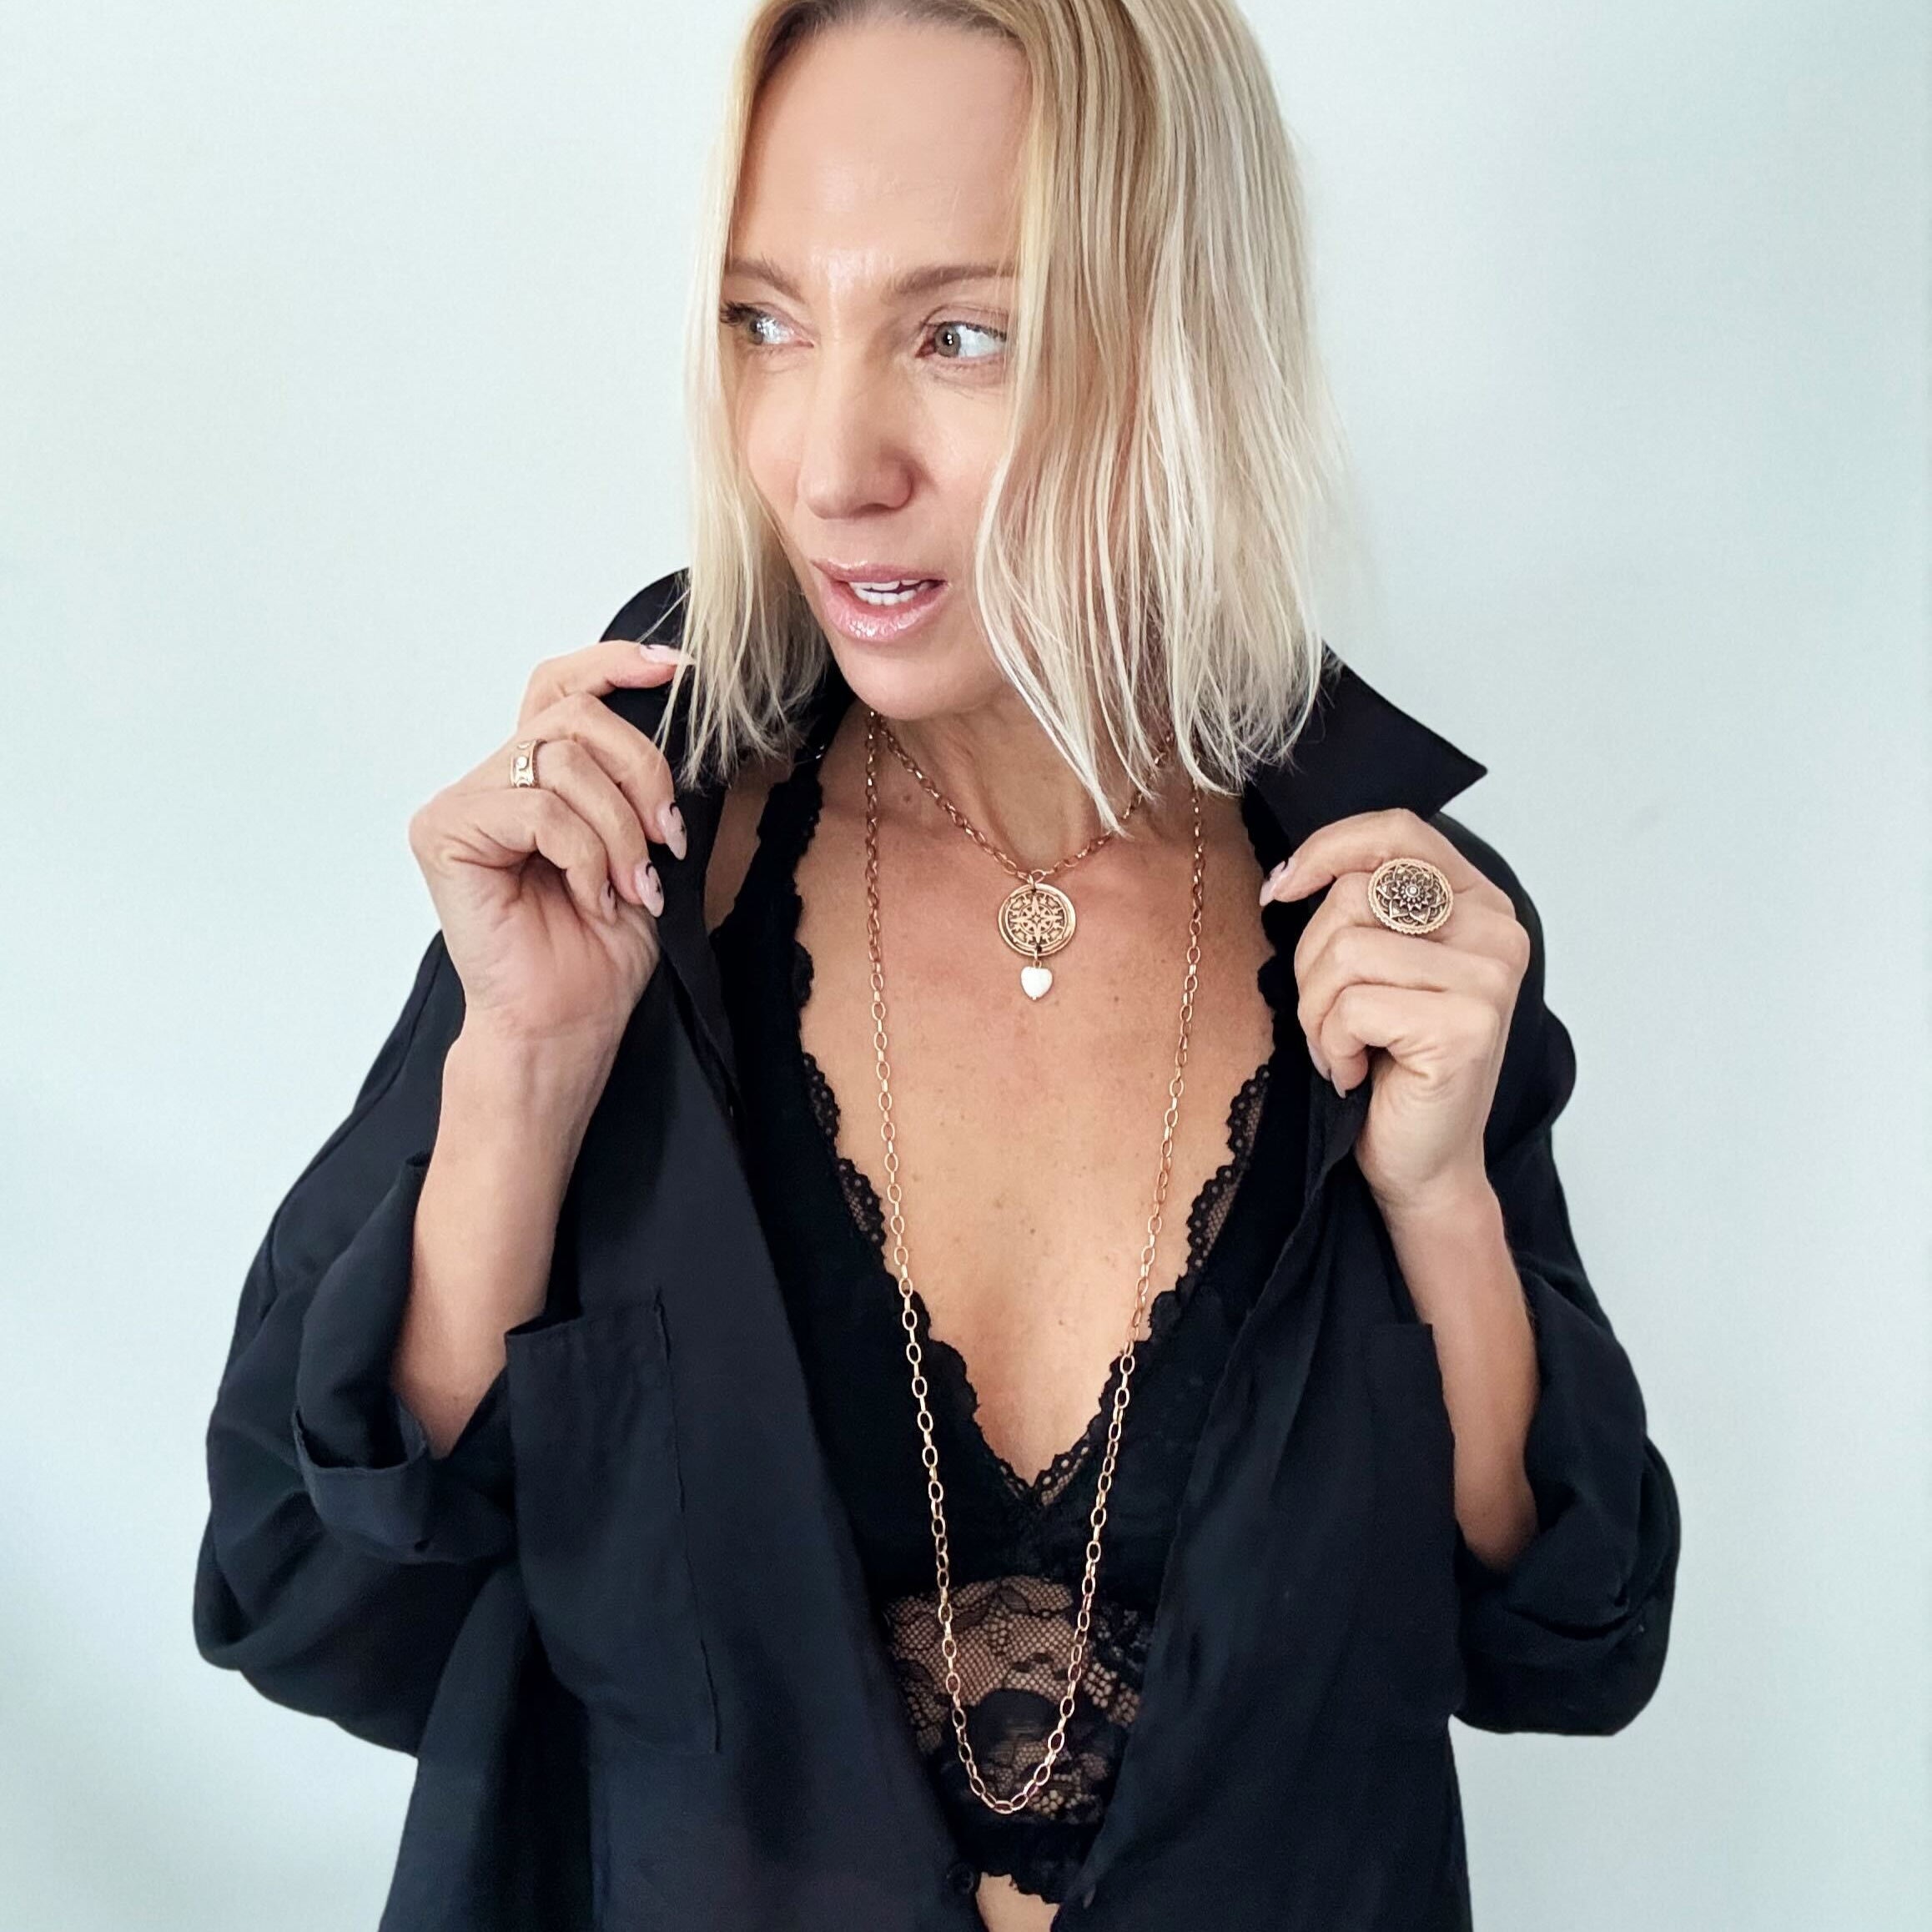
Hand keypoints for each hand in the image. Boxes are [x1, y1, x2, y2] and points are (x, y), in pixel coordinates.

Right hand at [407, 639, 692, 1053]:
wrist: (569, 1023)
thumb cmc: (601, 949)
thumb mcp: (643, 845)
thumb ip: (637, 781)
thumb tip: (677, 713)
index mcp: (535, 778)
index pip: (562, 688)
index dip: (615, 665)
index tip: (677, 670)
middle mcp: (492, 781)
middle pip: (575, 717)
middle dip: (642, 773)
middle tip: (668, 840)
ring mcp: (462, 804)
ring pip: (562, 762)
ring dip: (619, 829)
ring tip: (631, 885)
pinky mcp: (444, 832)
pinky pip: (539, 809)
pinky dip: (584, 855)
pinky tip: (593, 898)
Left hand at [1261, 808, 1530, 1220]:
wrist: (1419, 1162)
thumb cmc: (1386, 1063)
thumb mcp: (1374, 968)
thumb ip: (1359, 909)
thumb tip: (1285, 877)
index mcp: (1477, 901)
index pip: (1397, 831)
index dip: (1327, 849)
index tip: (1280, 890)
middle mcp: (1495, 930)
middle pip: (1353, 895)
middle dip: (1311, 962)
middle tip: (1329, 1018)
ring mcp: (1488, 977)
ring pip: (1346, 950)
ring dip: (1318, 1011)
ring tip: (1341, 1048)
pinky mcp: (1466, 1024)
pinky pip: (1353, 1006)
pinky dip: (1332, 1046)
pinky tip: (1355, 1074)